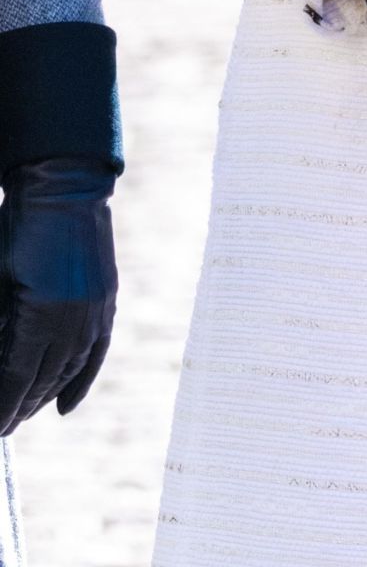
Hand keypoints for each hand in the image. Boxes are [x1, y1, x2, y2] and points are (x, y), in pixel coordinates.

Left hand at [0, 155, 117, 436]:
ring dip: (42, 398)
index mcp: (41, 315)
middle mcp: (73, 320)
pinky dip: (79, 382)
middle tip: (0, 429)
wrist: (62, 187)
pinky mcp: (105, 302)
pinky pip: (94, 354)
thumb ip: (1, 325)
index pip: (15, 382)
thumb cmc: (16, 229)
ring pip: (66, 372)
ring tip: (22, 414)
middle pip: (40, 383)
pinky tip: (63, 408)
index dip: (1, 408)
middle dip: (16, 409)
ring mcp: (94, 312)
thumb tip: (1, 367)